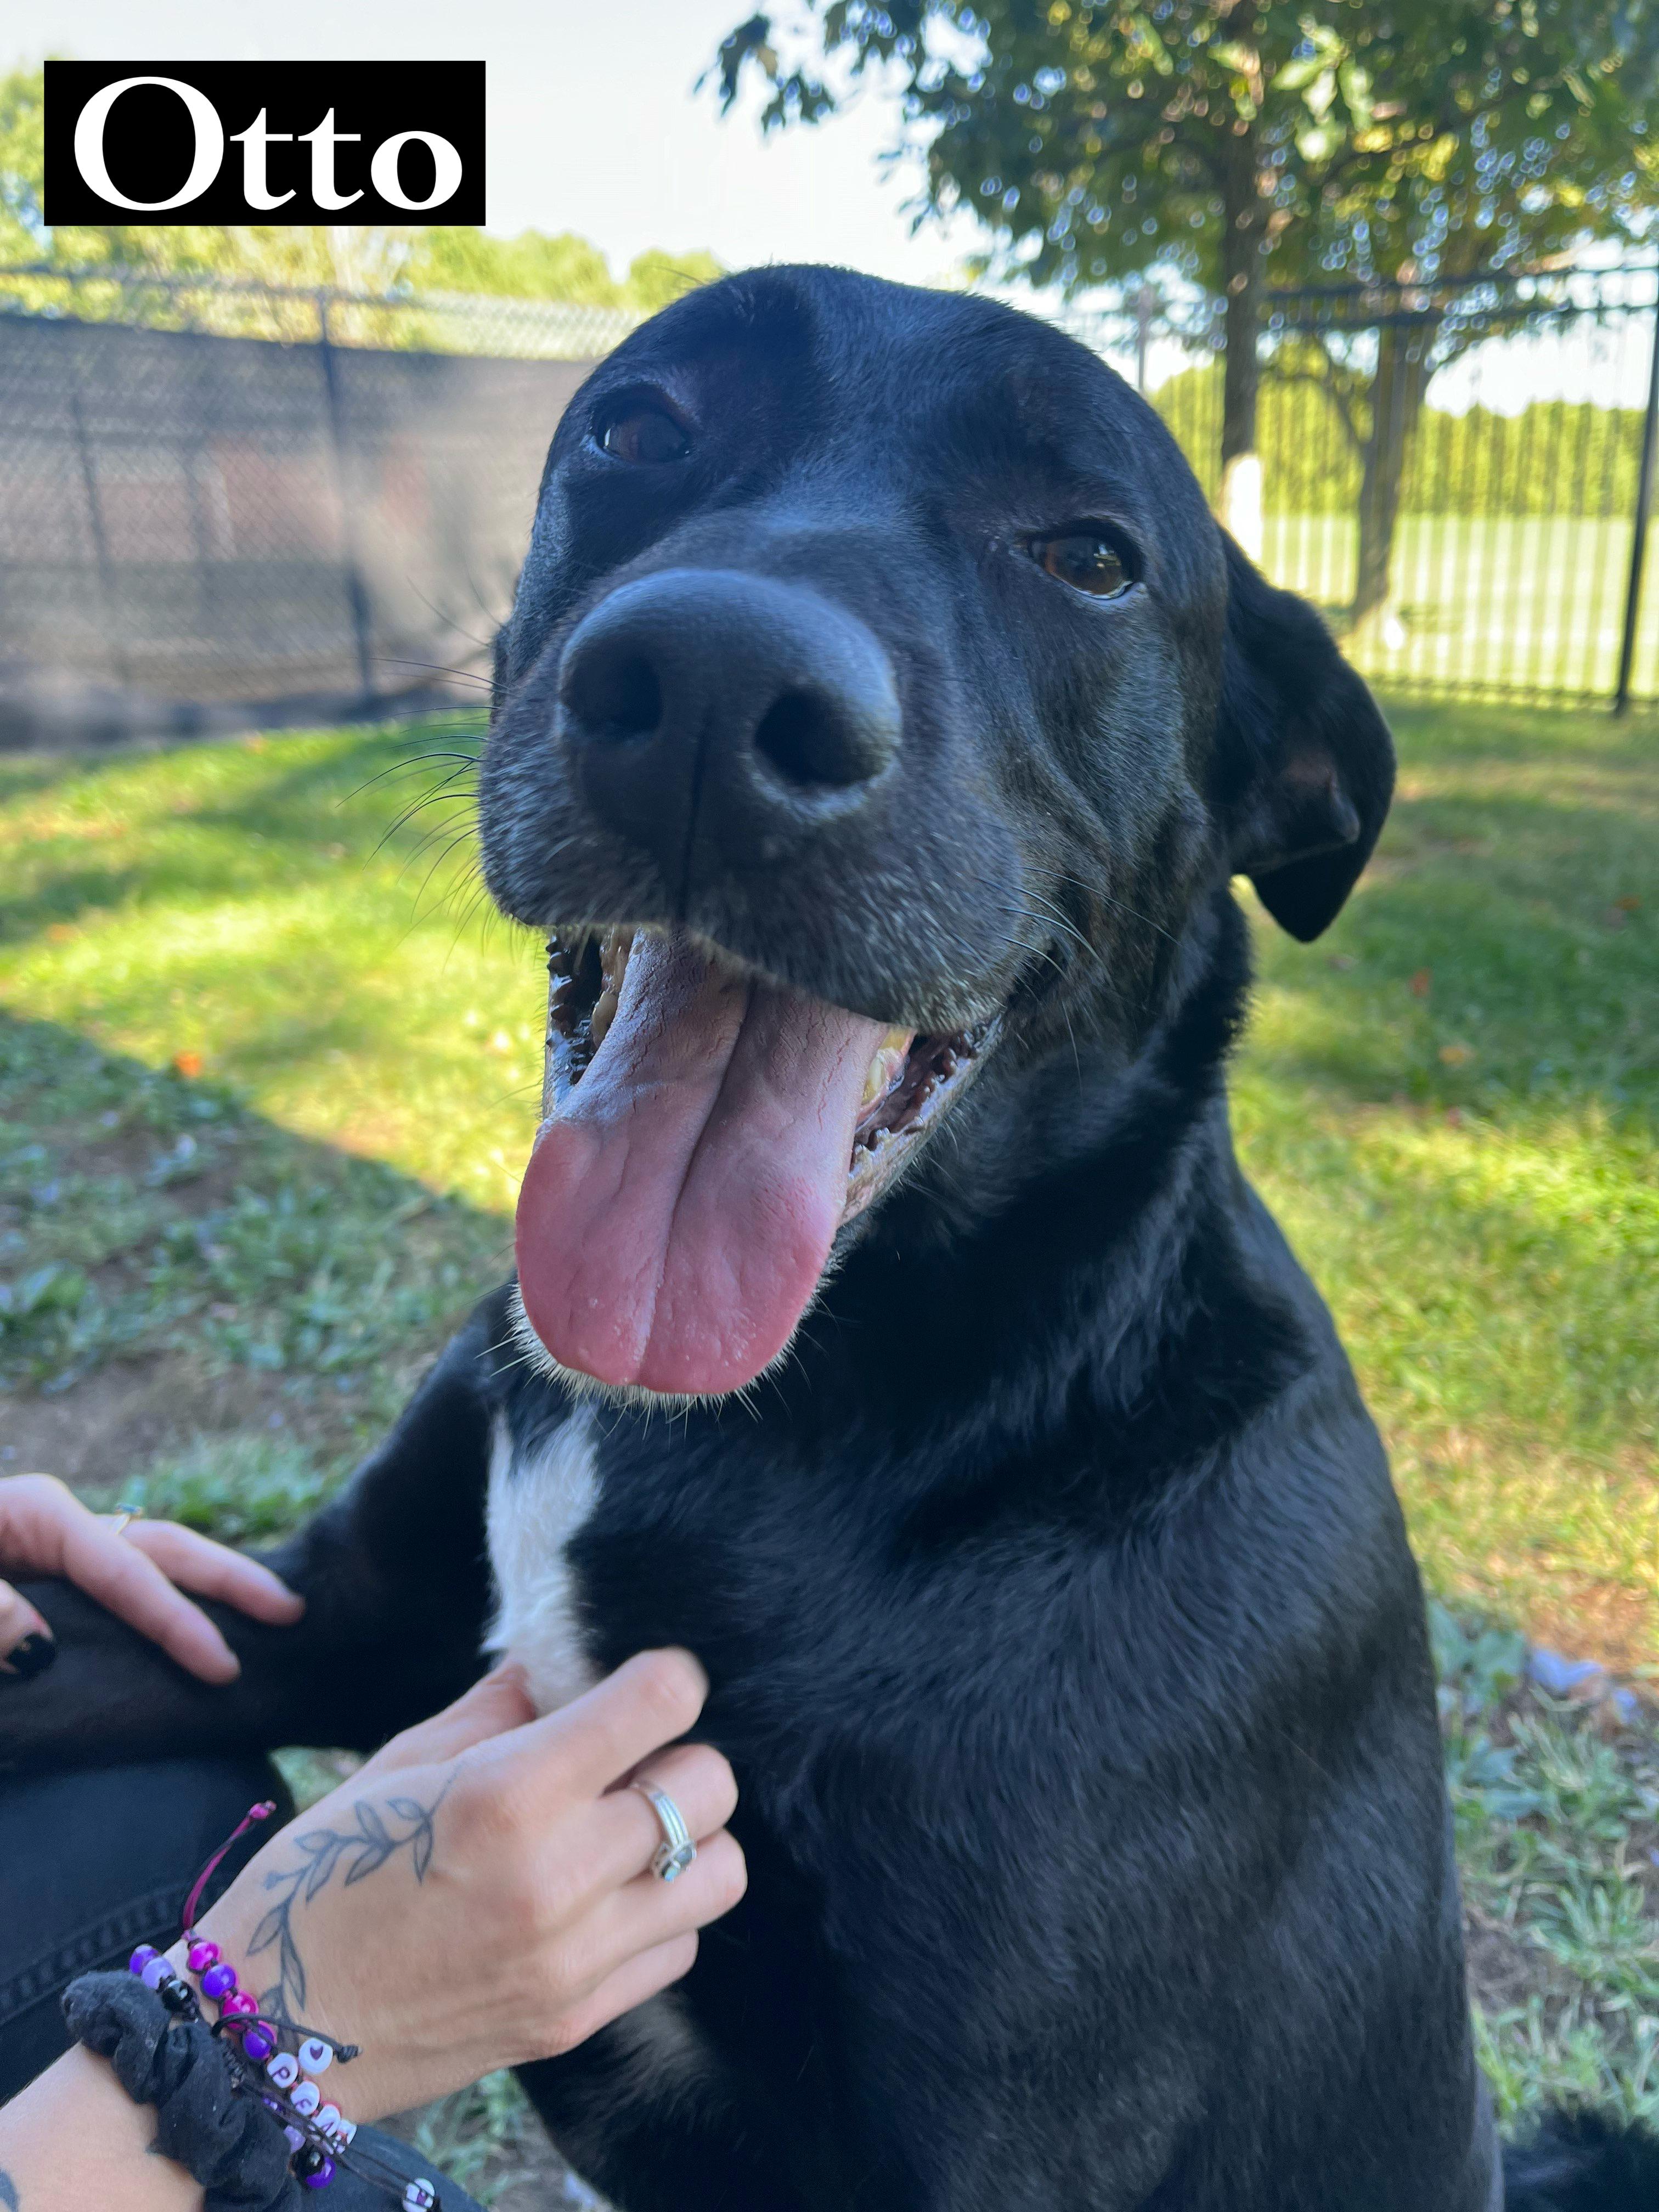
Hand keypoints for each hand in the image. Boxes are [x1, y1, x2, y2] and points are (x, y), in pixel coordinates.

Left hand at [0, 1472, 302, 1684]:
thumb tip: (40, 1648)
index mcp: (41, 1514)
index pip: (127, 1571)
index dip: (178, 1621)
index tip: (224, 1667)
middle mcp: (65, 1525)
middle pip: (166, 1548)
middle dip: (230, 1578)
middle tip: (292, 1612)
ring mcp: (63, 1549)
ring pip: (153, 1566)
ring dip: (210, 1590)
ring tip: (269, 1618)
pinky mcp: (56, 1580)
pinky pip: (124, 1593)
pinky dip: (170, 1609)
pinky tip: (202, 1630)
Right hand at [185, 1651, 744, 2119]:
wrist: (268, 2029)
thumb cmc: (322, 1876)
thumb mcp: (401, 1761)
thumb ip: (501, 1705)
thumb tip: (562, 1655)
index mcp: (510, 1794)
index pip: (664, 1699)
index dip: (662, 1677)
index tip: (638, 1683)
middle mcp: (559, 1876)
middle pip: (710, 1784)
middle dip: (680, 1756)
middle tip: (629, 1762)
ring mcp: (575, 1959)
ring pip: (720, 1872)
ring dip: (687, 1840)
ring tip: (627, 1832)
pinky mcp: (575, 2020)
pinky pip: (680, 1949)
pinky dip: (662, 1914)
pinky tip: (605, 1898)